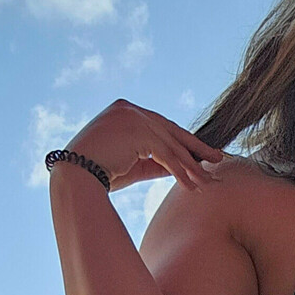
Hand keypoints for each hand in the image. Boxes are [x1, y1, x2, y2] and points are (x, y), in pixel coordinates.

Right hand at [60, 98, 222, 192]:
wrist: (75, 176)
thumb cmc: (100, 172)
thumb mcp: (133, 164)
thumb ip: (155, 161)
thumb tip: (179, 168)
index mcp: (126, 111)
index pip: (160, 126)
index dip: (181, 141)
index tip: (200, 152)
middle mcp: (130, 109)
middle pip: (171, 130)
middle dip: (196, 147)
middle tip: (219, 157)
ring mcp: (134, 117)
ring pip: (171, 144)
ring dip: (191, 165)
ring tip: (209, 181)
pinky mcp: (138, 132)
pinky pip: (166, 154)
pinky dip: (180, 172)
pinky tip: (192, 186)